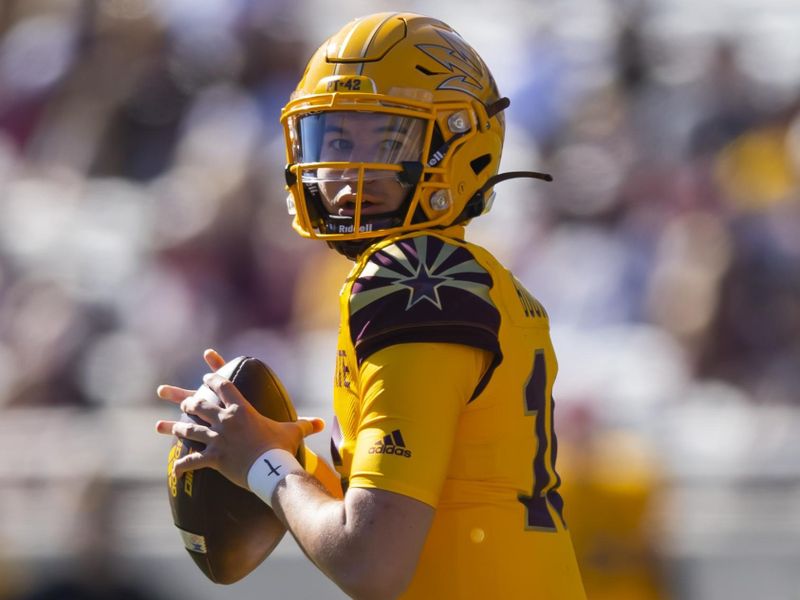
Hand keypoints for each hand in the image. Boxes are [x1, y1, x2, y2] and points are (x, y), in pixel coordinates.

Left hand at [155, 348, 323, 488]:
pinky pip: (192, 461)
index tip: (205, 376)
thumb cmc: (282, 448)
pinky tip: (175, 470)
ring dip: (176, 428)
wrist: (272, 468)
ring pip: (189, 430)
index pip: (223, 386)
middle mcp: (225, 421)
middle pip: (198, 405)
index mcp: (241, 409)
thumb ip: (304, 425)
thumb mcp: (292, 432)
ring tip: (166, 426)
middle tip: (173, 396)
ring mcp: (217, 439)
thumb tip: (321, 423)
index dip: (212, 379)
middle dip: (183, 399)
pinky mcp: (213, 458)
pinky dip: (183, 466)